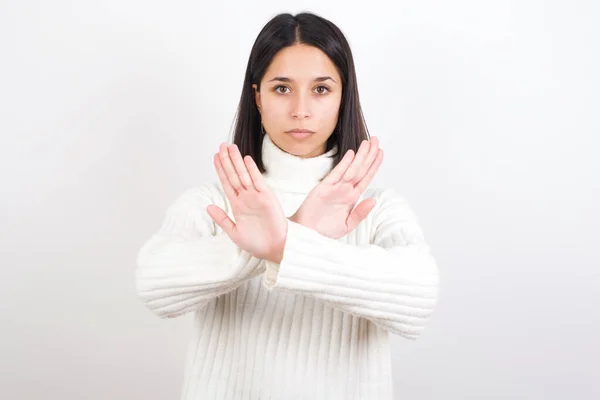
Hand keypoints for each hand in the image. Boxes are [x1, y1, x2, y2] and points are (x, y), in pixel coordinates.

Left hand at [206, 143, 286, 261]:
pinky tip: (246, 159)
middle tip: (221, 145)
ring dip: (237, 161)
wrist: (274, 249)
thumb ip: (222, 219)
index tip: (215, 157)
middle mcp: (246, 198)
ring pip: (244, 175)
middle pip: (234, 175)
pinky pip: (258, 181)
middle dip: (227, 160)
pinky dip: (252, 170)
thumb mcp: (234, 232)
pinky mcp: (267, 198)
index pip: (227, 183)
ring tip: (230, 147)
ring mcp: (256, 196)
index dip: (221, 169)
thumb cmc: (256, 243)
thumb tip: (208, 206)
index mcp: (237, 205)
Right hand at [290, 137, 382, 238]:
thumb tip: (374, 201)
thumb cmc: (325, 230)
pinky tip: (351, 154)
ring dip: (360, 156)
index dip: (374, 165)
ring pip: (351, 169)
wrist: (307, 234)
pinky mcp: (323, 188)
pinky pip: (336, 174)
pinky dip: (344, 164)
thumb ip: (360, 213)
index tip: (381, 152)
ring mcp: (335, 188)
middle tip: (376, 140)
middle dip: (369, 154)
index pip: (366, 177)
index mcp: (351, 198)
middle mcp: (345, 190)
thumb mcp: (347, 225)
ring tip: (368, 143)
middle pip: (361, 169)